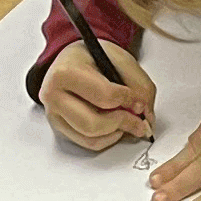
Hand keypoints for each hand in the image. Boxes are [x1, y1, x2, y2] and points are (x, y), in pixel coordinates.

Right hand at [40, 42, 156, 150]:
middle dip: (122, 123)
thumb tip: (146, 115)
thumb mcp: (120, 58)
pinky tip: (116, 127)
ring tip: (127, 121)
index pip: (103, 95)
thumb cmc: (92, 56)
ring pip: (90, 137)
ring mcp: (54, 114)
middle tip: (139, 121)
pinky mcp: (59, 127)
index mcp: (66, 72)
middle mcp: (53, 95)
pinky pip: (87, 143)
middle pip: (93, 124)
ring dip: (116, 133)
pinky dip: (107, 139)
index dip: (128, 101)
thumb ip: (139, 84)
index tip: (139, 102)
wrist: (71, 59)